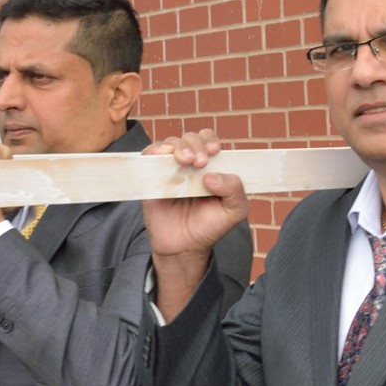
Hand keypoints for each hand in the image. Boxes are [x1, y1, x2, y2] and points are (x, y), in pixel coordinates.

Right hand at [142, 132, 248, 316]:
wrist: (183, 248)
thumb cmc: (209, 227)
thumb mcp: (234, 211)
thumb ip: (235, 190)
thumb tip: (212, 176)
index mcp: (211, 167)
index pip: (210, 141)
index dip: (211, 141)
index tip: (214, 151)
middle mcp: (190, 165)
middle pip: (191, 138)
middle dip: (196, 144)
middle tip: (199, 162)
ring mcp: (170, 169)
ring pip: (171, 143)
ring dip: (179, 146)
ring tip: (185, 162)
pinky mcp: (152, 177)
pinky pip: (149, 155)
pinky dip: (154, 150)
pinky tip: (161, 156)